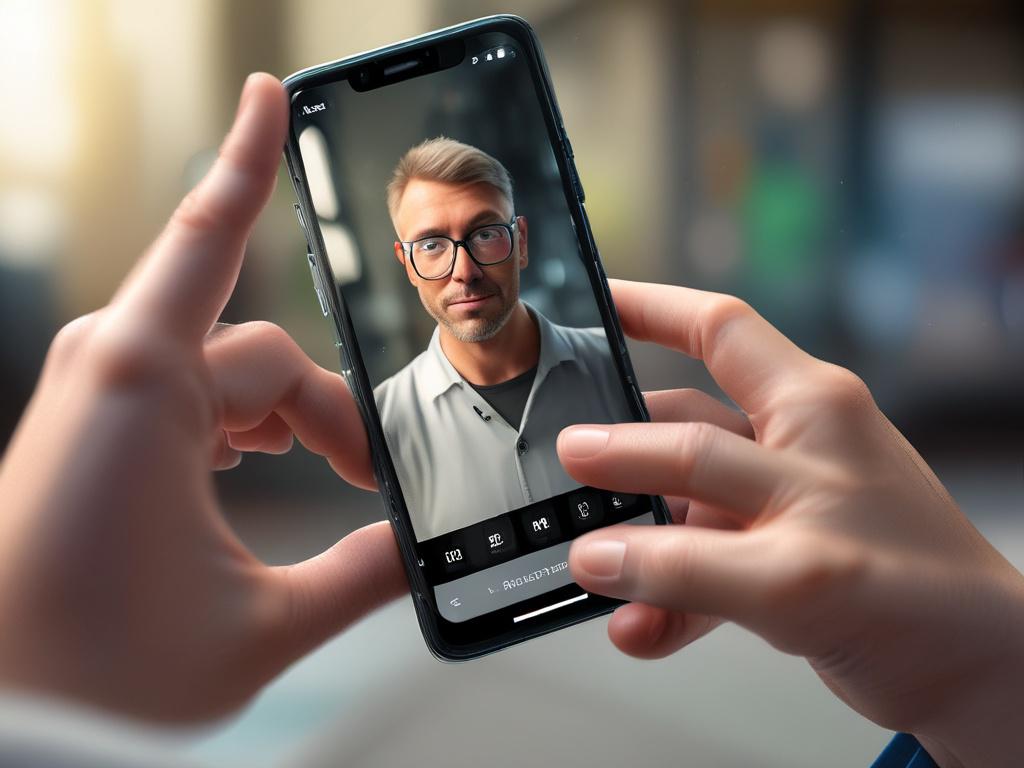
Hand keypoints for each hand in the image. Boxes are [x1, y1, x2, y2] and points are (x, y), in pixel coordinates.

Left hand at [0, 74, 404, 721]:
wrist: (6, 720)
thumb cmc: (92, 671)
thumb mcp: (262, 626)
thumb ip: (363, 574)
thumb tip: (421, 547)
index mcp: (145, 387)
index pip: (210, 237)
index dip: (250, 157)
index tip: (271, 95)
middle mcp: (112, 373)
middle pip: (262, 356)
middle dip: (329, 416)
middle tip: (372, 486)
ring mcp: (98, 400)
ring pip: (230, 379)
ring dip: (288, 425)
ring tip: (327, 487)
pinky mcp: (92, 429)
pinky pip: (190, 397)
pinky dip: (241, 426)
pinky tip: (258, 475)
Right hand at [558, 280, 1023, 767]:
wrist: (972, 678)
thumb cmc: (927, 598)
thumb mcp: (792, 575)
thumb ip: (683, 566)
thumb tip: (597, 556)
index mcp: (809, 409)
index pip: (716, 330)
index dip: (649, 308)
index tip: (589, 304)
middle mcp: (791, 446)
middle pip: (680, 427)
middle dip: (618, 452)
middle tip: (565, 467)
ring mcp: (779, 505)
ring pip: (681, 505)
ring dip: (637, 544)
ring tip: (595, 572)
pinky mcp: (772, 561)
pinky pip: (698, 567)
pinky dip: (663, 598)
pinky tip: (637, 626)